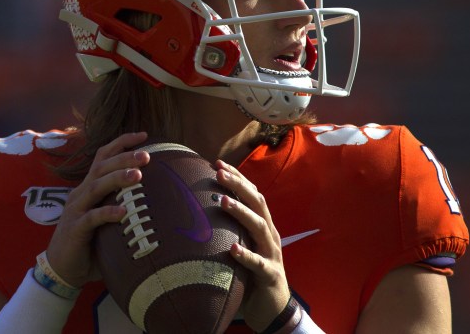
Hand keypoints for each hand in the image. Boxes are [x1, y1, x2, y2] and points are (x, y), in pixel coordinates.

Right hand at [46, 132, 150, 287]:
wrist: (63, 268)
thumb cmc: (92, 243)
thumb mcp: (108, 219)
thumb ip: (124, 206)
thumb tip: (160, 199)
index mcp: (89, 187)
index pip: (103, 157)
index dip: (121, 143)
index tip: (144, 135)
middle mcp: (81, 193)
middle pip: (101, 167)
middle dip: (124, 158)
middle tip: (147, 155)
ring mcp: (76, 210)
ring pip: (96, 187)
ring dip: (117, 179)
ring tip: (138, 175)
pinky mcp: (75, 229)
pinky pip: (91, 218)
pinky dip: (107, 214)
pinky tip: (123, 213)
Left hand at [215, 159, 290, 331]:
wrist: (273, 308)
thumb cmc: (250, 273)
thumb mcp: (240, 245)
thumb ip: (227, 229)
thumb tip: (196, 212)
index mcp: (262, 225)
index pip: (252, 194)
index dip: (237, 177)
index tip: (217, 162)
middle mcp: (269, 235)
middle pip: (257, 202)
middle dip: (239, 185)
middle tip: (218, 172)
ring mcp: (271, 254)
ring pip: (259, 227)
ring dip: (241, 212)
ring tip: (223, 201)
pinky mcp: (270, 275)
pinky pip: (258, 263)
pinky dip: (246, 255)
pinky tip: (233, 249)